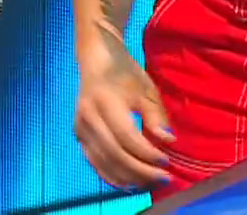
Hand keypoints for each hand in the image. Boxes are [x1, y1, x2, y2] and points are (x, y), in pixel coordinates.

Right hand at [74, 30, 173, 189]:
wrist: (95, 61)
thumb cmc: (125, 74)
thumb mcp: (146, 90)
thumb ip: (156, 116)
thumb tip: (168, 141)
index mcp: (105, 101)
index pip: (126, 136)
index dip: (147, 153)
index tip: (167, 161)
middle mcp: (88, 117)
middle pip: (114, 153)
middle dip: (140, 170)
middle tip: (164, 178)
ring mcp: (80, 128)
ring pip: (104, 163)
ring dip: (129, 178)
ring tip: (151, 183)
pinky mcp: (79, 136)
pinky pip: (95, 163)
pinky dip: (113, 177)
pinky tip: (131, 184)